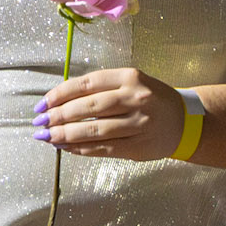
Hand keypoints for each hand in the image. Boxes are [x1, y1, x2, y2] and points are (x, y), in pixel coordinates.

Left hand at [35, 66, 186, 159]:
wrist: (186, 121)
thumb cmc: (151, 100)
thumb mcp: (131, 83)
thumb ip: (101, 89)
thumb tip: (59, 102)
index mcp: (130, 77)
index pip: (87, 84)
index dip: (60, 94)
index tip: (42, 104)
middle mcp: (135, 98)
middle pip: (88, 108)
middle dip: (58, 116)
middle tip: (40, 122)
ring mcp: (138, 124)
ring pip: (93, 130)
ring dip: (65, 135)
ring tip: (47, 136)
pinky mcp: (138, 146)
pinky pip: (103, 148)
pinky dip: (81, 149)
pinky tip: (66, 147)